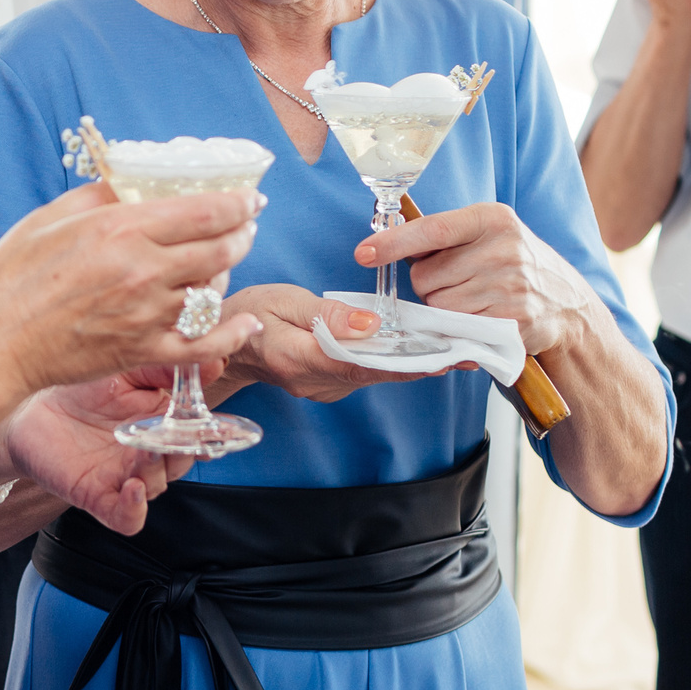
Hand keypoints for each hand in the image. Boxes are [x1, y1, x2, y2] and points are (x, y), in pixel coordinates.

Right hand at [0, 181, 265, 396]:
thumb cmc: (11, 278)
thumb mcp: (50, 218)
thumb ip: (98, 198)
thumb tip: (130, 184)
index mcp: (121, 230)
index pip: (203, 212)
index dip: (237, 203)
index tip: (249, 199)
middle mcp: (143, 271)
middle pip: (219, 249)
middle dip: (241, 234)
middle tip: (246, 227)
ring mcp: (147, 315)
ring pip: (214, 291)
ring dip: (229, 275)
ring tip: (228, 263)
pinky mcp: (143, 351)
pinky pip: (203, 344)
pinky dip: (231, 334)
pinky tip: (244, 324)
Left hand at [0, 370, 200, 535]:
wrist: (26, 406)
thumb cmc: (77, 386)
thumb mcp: (125, 369)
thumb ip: (165, 369)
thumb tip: (213, 362)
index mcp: (162, 422)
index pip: (199, 434)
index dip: (216, 434)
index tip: (225, 426)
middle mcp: (148, 454)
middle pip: (182, 461)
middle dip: (185, 451)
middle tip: (181, 436)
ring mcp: (123, 478)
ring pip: (157, 486)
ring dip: (157, 471)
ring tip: (145, 451)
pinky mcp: (98, 497)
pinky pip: (127, 518)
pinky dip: (135, 510)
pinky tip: (134, 488)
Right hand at [209, 285, 430, 403]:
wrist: (227, 345)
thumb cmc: (250, 314)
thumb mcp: (282, 300)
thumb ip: (326, 315)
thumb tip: (370, 324)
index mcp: (298, 358)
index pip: (358, 362)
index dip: (401, 361)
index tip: (439, 357)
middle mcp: (314, 382)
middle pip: (374, 373)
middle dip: (420, 364)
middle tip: (464, 353)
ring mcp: (322, 389)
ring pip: (373, 376)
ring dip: (410, 364)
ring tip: (452, 350)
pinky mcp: (328, 386)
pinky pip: (365, 374)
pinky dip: (392, 363)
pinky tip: (418, 351)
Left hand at [358, 202, 602, 357]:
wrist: (566, 303)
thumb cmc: (512, 264)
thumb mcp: (487, 234)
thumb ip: (441, 236)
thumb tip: (382, 243)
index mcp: (492, 218)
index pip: (431, 229)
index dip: (392, 244)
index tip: (364, 253)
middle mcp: (504, 249)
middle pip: (425, 277)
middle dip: (429, 285)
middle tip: (457, 282)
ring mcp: (511, 287)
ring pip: (438, 307)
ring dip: (443, 310)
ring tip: (472, 301)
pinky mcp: (513, 322)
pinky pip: (458, 330)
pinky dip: (458, 330)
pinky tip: (479, 319)